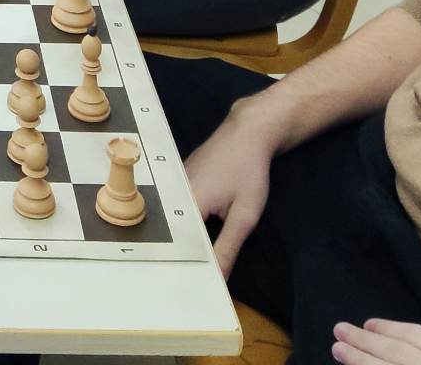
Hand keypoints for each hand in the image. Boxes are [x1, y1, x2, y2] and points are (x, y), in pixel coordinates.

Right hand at [181, 96, 280, 272]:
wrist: (247, 133)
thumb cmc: (248, 172)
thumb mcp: (245, 215)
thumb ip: (228, 247)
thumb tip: (217, 278)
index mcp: (187, 202)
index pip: (178, 244)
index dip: (183, 266)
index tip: (188, 286)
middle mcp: (173, 192)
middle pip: (171, 232)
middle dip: (179, 256)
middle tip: (182, 280)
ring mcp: (175, 183)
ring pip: (172, 219)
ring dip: (180, 239)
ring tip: (181, 264)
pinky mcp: (180, 178)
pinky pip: (176, 206)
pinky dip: (183, 222)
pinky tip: (189, 236)